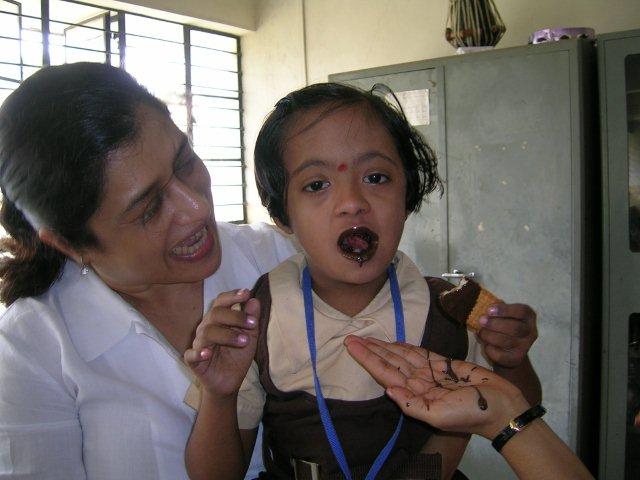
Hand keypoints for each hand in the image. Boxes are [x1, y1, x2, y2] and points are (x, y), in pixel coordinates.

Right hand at [184, 289, 258, 398]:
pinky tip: (207, 353)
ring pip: (207, 332)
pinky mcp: (193, 361)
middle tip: (252, 324)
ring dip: (227, 335)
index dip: (232, 296)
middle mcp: (206, 328)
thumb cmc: (237, 356)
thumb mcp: (250, 337)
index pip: (221, 302)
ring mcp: (199, 343)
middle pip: (215, 314)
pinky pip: (191, 354)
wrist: (229, 382)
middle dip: (235, 316)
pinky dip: (198, 353)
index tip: (246, 293)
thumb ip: (252, 319)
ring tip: (244, 341)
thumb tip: (254, 300)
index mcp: (219, 319)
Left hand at [345, 336, 529, 438]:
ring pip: (402, 356)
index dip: (367, 359)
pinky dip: (407, 347)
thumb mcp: (440, 416)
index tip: (351, 346)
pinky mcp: (445, 364)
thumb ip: (413, 405)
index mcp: (415, 395)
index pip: (385, 373)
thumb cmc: (473, 414)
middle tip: (350, 337)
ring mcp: (431, 373)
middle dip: (370, 350)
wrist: (502, 408)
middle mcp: (419, 382)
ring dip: (384, 346)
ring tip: (367, 337)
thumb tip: (388, 390)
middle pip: (389, 362)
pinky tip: (395, 342)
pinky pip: (421, 353)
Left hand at [478, 303, 536, 367]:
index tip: (488, 310)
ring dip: (489, 336)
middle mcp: (531, 331)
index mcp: (529, 317)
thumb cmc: (504, 326)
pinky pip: (501, 355)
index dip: (504, 310)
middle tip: (481, 321)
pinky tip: (485, 344)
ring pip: (507, 341)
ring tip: (480, 332)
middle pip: (515, 328)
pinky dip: (490, 349)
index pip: (521, 311)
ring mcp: (525, 347)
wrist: (511, 351)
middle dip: (495, 324)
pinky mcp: (516, 359)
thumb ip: (497, 310)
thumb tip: (482, 305)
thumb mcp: (504, 315)